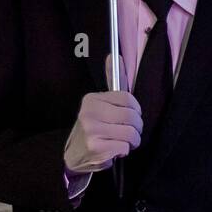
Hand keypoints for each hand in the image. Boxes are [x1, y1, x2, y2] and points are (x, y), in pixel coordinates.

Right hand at [62, 54, 141, 173]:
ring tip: (121, 142)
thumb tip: (115, 56)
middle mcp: (89, 113)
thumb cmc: (93, 129)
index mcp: (92, 99)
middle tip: (129, 133)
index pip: (128, 99)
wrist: (75, 156)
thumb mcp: (100, 105)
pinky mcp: (96, 148)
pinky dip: (124, 151)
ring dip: (132, 141)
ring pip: (131, 133)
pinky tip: (113, 151)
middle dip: (136, 128)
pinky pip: (125, 147)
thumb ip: (112, 81)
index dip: (135, 111)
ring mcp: (91, 130)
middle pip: (132, 117)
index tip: (130, 117)